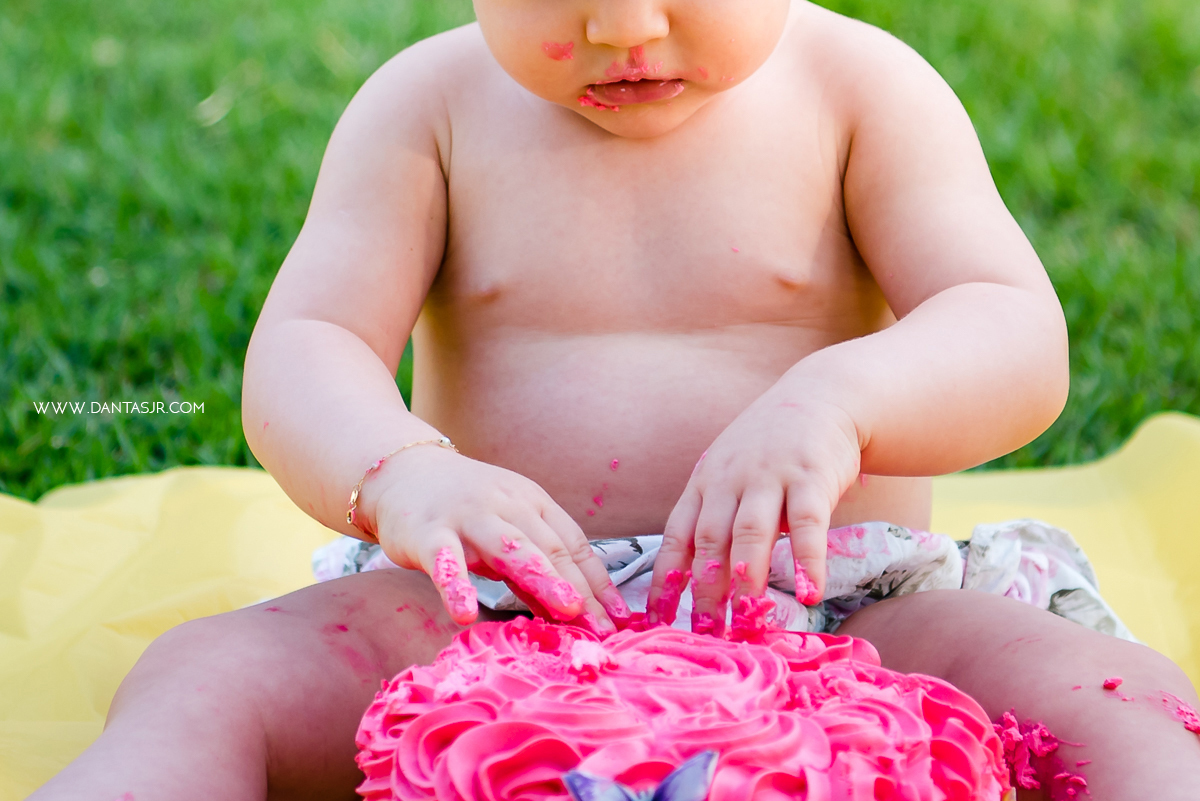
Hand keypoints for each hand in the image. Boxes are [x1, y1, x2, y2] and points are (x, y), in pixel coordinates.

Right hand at [371, 447, 628, 632]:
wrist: (401, 472)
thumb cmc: (465, 510)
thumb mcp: (507, 531)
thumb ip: (535, 571)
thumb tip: (574, 615)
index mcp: (533, 503)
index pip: (574, 545)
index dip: (599, 583)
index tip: (623, 618)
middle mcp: (506, 505)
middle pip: (550, 548)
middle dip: (581, 588)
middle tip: (604, 626)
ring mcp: (468, 516)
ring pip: (510, 547)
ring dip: (541, 578)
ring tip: (566, 611)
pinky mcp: (427, 532)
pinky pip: (445, 561)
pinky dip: (456, 586)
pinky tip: (465, 615)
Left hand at [646, 397, 860, 637]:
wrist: (821, 396)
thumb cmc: (769, 448)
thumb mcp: (729, 473)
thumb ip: (716, 518)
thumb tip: (697, 582)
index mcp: (704, 484)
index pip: (676, 537)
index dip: (665, 580)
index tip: (656, 620)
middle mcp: (730, 479)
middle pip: (710, 541)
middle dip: (704, 590)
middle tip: (706, 634)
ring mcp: (770, 476)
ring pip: (751, 533)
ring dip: (749, 579)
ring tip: (749, 621)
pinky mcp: (811, 476)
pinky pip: (808, 524)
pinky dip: (808, 560)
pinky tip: (811, 593)